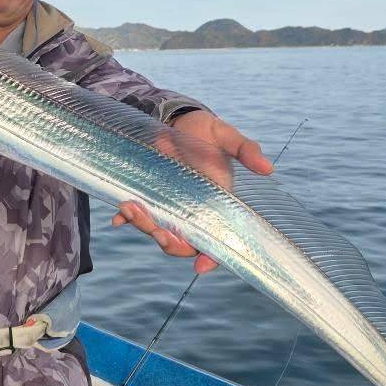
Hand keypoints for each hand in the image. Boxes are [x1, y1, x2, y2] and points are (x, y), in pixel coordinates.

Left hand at [112, 110, 272, 272]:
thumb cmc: (207, 132)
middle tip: (158, 232)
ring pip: (158, 229)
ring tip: (129, 208)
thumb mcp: (227, 135)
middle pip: (182, 242)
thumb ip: (246, 149)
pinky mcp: (150, 195)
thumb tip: (268, 168)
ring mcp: (169, 206)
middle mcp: (192, 211)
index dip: (211, 256)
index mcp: (216, 204)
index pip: (217, 239)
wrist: (179, 121)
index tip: (201, 264)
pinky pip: (137, 214)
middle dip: (169, 243)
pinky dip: (125, 219)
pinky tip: (117, 218)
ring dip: (143, 226)